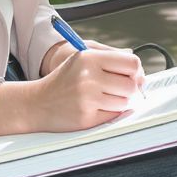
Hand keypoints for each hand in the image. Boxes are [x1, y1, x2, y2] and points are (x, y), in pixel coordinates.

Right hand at [31, 43, 145, 132]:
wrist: (38, 102)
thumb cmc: (64, 79)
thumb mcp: (83, 58)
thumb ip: (111, 58)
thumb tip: (138, 70)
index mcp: (89, 58)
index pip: (131, 63)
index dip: (136, 71)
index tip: (133, 76)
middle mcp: (89, 77)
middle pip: (131, 85)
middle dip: (130, 89)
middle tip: (120, 89)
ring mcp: (87, 99)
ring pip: (124, 102)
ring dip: (119, 101)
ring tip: (104, 97)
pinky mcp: (86, 118)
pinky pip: (113, 115)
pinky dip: (110, 112)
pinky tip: (97, 107)